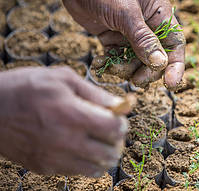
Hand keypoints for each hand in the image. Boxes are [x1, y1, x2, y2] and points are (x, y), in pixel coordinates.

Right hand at [0, 67, 127, 176]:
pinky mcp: (45, 167)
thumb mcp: (61, 78)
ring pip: (98, 167)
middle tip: (111, 130)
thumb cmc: (25, 87)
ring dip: (106, 154)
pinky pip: (79, 173)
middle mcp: (66, 141)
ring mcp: (55, 158)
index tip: (118, 117)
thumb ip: (94, 92)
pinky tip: (84, 150)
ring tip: (101, 141)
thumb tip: (120, 103)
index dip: (122, 123)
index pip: (114, 128)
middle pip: (111, 151)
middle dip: (117, 140)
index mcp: (72, 114)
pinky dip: (90, 164)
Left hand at [36, 0, 184, 89]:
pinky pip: (119, 59)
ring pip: (136, 62)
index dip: (175, 65)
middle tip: (135, 80)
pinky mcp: (115, 40)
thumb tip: (160, 63)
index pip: (175, 43)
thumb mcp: (126, 13)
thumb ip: (143, 39)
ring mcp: (131, 35)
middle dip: (146, 71)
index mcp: (159, 14)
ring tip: (110, 67)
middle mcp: (149, 26)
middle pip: (156, 58)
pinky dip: (111, 64)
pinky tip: (99, 63)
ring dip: (125, 69)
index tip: (170, 83)